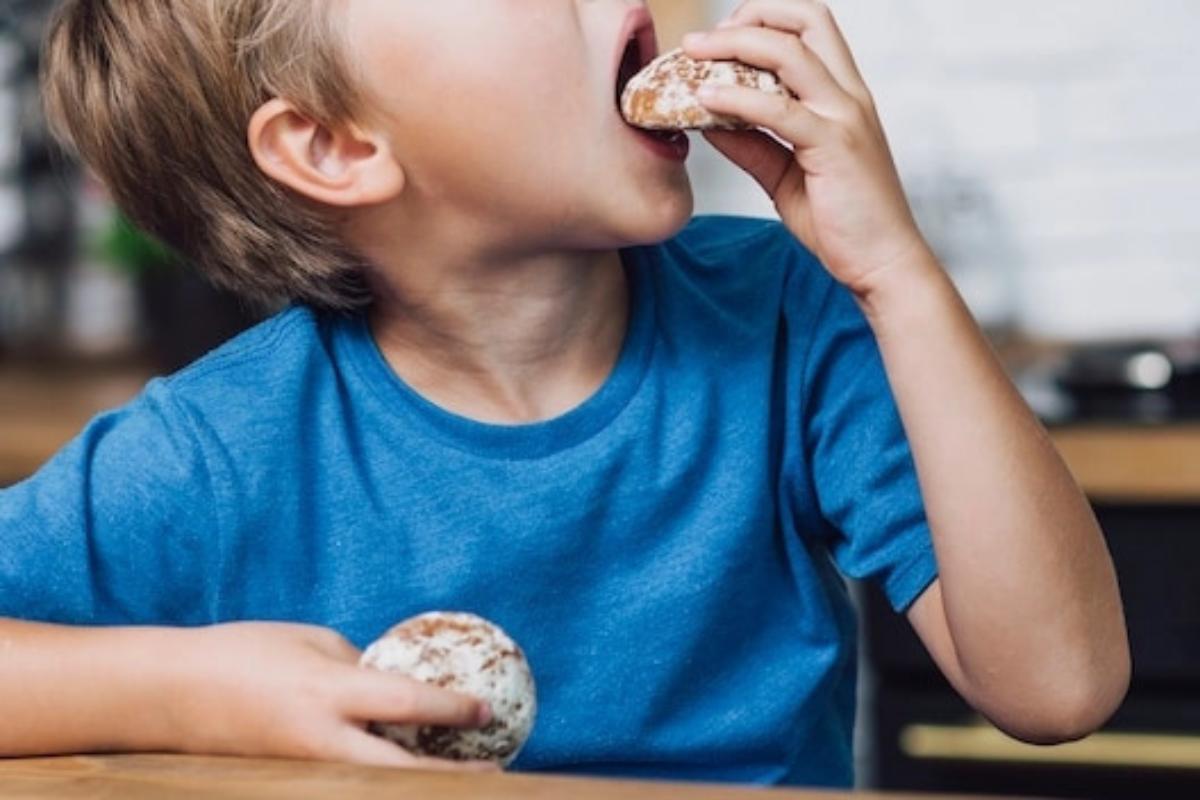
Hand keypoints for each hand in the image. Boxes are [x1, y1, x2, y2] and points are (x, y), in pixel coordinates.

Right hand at [164, 622, 496, 770]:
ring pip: (376, 784)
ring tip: (456, 774)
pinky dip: (380, 775)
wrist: (168, 693)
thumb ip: (358, 666)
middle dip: (447, 776)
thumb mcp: (310, 641)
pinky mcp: (289, 780)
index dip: (452, 708)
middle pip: (399, 771)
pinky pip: (347, 780)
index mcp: (328, 690)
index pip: (406, 702)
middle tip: (492, 772)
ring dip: (416, 779)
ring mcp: (303, 767)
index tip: (487, 710)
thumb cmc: (243, 652)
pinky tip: (403, 768)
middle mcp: (320, 738)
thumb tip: (395, 685)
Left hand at [683, 0, 931, 296]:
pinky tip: (705, 99)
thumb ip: (752, 145)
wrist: (882, 263)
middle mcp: (849, 95)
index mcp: (843, 96)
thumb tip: (707, 121)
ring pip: (789, 53)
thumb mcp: (785, 175)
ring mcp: (845, 117)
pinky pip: (780, 110)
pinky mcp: (835, 146)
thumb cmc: (842, 222)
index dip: (764, 19)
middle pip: (805, 19)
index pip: (810, 27)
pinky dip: (737, 99)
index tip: (720, 40)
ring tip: (692, 56)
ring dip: (734, 45)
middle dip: (749, 16)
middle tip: (701, 41)